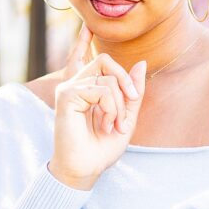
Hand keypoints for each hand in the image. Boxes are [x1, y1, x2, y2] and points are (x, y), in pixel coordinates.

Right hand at [48, 22, 146, 189]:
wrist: (85, 169)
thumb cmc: (102, 148)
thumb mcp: (126, 118)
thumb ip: (133, 93)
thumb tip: (141, 63)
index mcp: (86, 89)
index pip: (87, 59)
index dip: (83, 43)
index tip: (94, 39)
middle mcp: (75, 85)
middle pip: (105, 61)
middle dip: (125, 81)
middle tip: (131, 103)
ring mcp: (69, 89)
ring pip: (107, 78)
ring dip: (119, 103)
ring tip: (114, 124)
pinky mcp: (66, 96)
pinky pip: (100, 89)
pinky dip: (110, 106)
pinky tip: (105, 123)